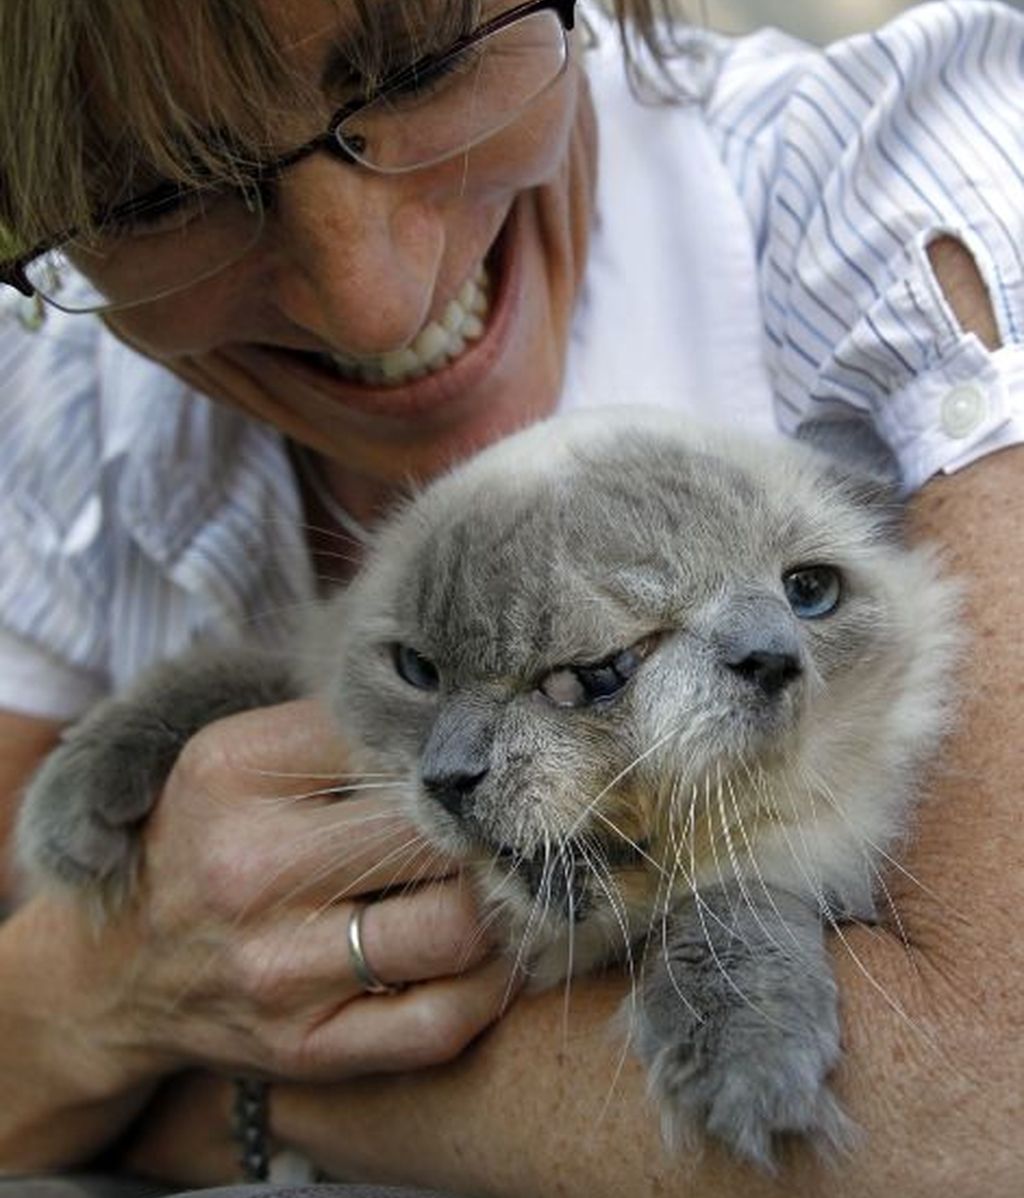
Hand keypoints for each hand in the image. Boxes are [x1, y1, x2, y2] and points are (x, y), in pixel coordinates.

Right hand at [90, 698, 516, 1088]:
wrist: (116, 971)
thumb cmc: (203, 843)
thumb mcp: (235, 760)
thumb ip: (335, 732)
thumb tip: (462, 725)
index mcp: (233, 773)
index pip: (388, 739)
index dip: (446, 748)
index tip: (473, 758)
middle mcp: (252, 869)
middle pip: (435, 833)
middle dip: (486, 827)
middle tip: (509, 823)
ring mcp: (279, 968)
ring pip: (456, 927)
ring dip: (500, 903)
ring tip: (502, 883)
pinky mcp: (307, 1047)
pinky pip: (441, 1020)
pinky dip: (488, 987)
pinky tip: (485, 955)